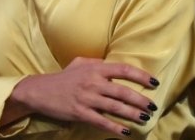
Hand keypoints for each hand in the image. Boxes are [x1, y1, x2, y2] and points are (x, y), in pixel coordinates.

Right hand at [8, 57, 158, 136]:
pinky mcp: (80, 113)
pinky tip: (126, 131)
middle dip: (141, 100)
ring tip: (145, 118)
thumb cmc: (63, 77)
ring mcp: (87, 98)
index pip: (124, 70)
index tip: (154, 83)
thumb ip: (98, 62)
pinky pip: (101, 121)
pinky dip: (115, 127)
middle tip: (153, 106)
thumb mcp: (80, 63)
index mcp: (96, 68)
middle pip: (124, 92)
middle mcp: (93, 82)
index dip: (141, 76)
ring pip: (116, 107)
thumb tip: (115, 67)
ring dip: (133, 114)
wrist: (40, 91)